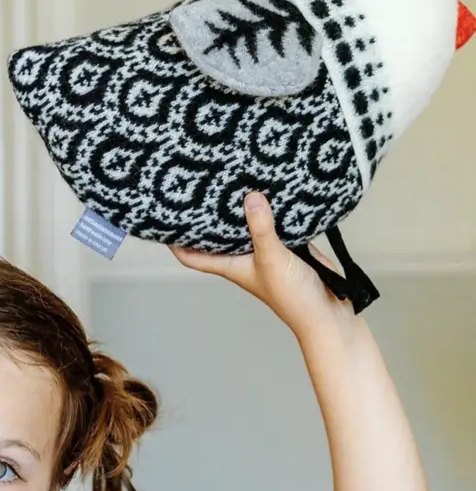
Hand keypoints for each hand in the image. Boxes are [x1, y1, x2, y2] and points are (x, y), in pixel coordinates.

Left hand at [169, 192, 358, 339]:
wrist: (326, 313)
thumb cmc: (294, 299)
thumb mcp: (272, 259)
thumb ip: (261, 229)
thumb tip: (250, 197)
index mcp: (231, 265)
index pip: (192, 255)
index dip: (175, 241)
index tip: (163, 218)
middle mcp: (244, 257)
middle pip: (217, 234)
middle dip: (208, 214)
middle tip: (197, 185)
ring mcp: (266, 251)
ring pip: (248, 225)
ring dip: (242, 208)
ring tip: (232, 177)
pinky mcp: (288, 245)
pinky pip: (275, 222)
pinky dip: (273, 209)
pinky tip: (273, 189)